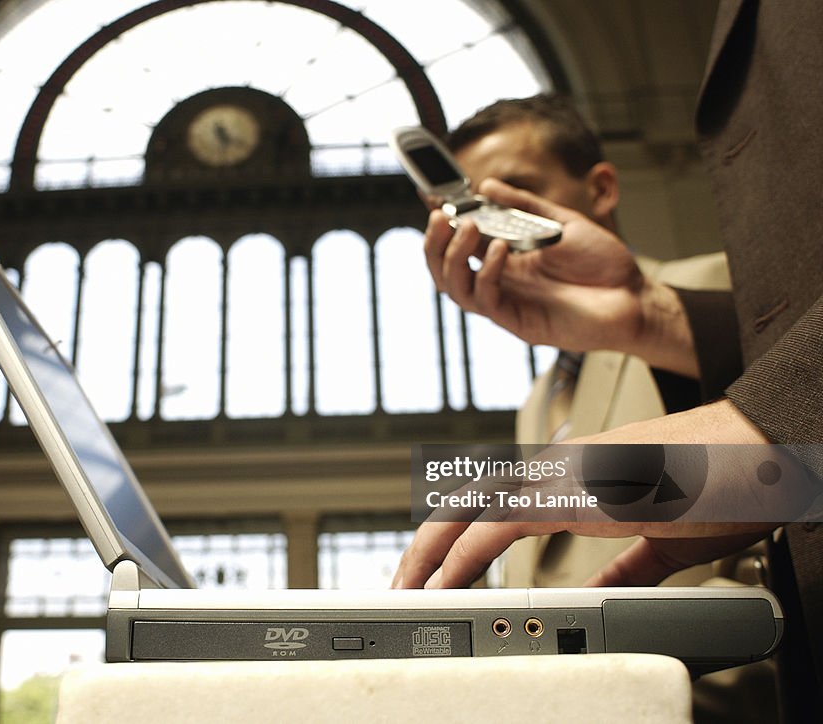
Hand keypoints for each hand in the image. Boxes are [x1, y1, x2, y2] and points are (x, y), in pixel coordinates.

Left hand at [392, 400, 777, 588]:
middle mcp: (558, 467)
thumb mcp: (665, 539)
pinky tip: (449, 581)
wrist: (765, 452)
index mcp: (574, 475)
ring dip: (432, 551)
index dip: (457, 534)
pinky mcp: (578, 492)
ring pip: (472, 508)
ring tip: (408, 588)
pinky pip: (503, 524)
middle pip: (467, 501)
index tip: (437, 569)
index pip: (496, 500)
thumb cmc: (725, 487)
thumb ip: (626, 565)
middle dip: (426, 543)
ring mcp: (564, 475)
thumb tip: (603, 590)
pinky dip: (468, 554)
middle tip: (402, 581)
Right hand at [424, 179, 697, 376]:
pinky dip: (486, 273)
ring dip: (454, 257)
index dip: (442, 226)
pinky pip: (488, 301)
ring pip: (456, 288)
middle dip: (435, 244)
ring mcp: (508, 304)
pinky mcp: (519, 323)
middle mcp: (500, 283)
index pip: (459, 244)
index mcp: (505, 260)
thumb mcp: (561, 222)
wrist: (635, 296)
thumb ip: (523, 205)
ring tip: (468, 227)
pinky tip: (498, 249)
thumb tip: (486, 186)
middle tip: (439, 217)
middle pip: (446, 270)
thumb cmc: (603, 264)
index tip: (432, 200)